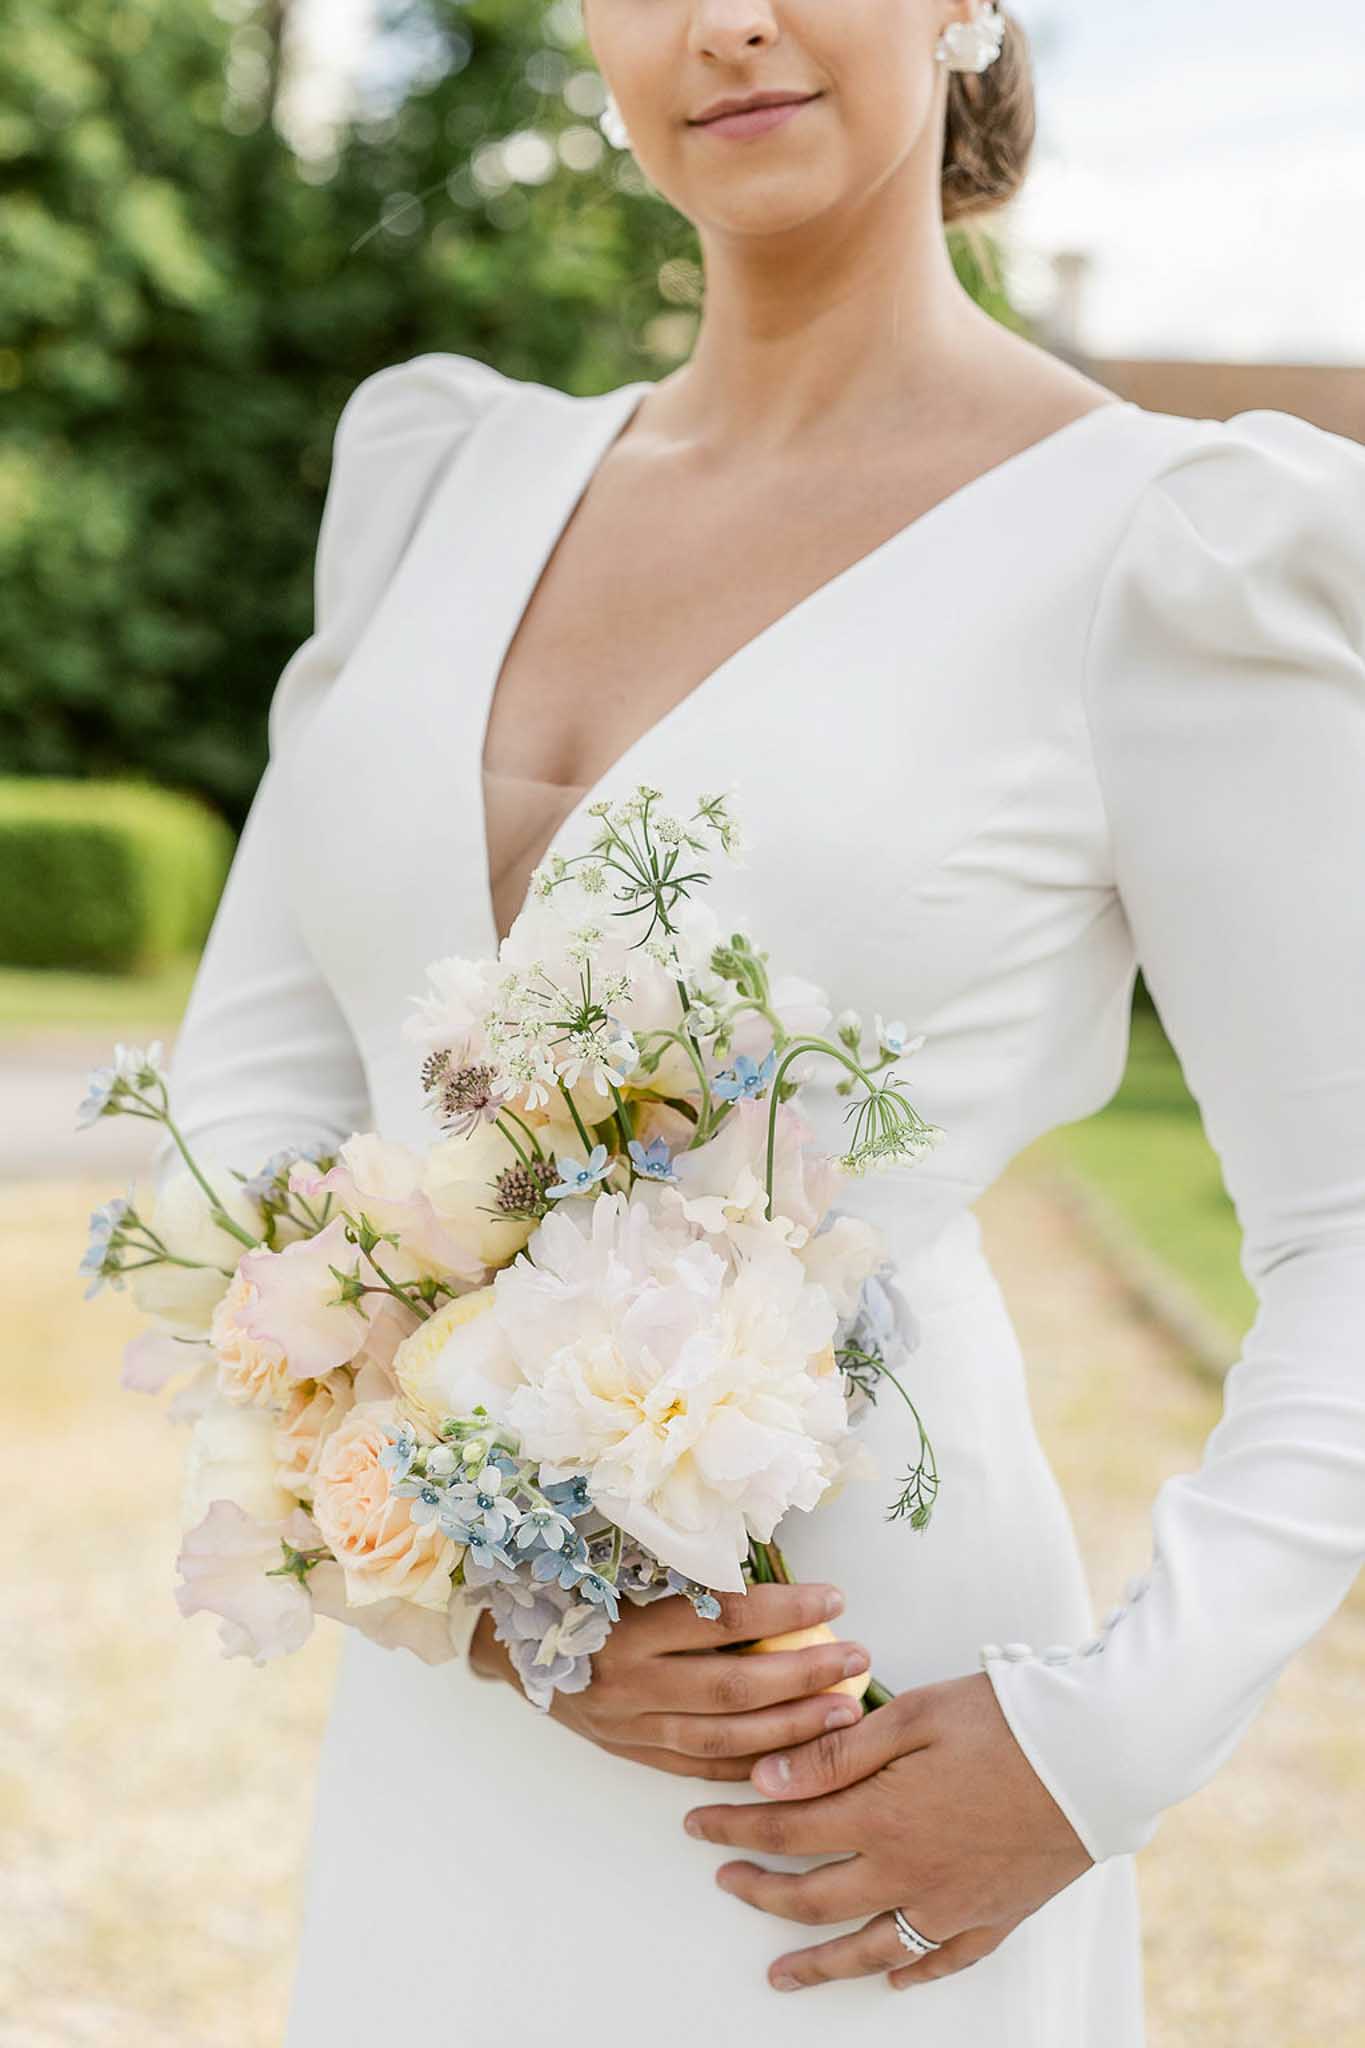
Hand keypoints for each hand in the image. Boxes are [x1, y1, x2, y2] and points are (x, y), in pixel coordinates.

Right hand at [470, 1581, 870, 1779]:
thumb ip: (688, 1574)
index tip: (834, 1597)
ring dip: (793, 1727)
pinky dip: (753, 1765)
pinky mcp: (631, 1755)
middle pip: (733, 1686)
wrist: (506, 1644)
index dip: (784, 1608)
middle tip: (857, 1658)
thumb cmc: (575, 1590)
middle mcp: (628, 1681)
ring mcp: (630, 1726)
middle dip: (804, 1674)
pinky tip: (799, 1755)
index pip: (721, 1617)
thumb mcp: (621, 1568)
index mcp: (626, 1623)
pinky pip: (701, 1770)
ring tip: (845, 1710)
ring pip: (725, 1739)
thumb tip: (774, 1566)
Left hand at [683, 1669, 1094, 1990]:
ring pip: (868, 1948)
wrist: (1098, 1757)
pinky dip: (908, 1973)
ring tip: (781, 1974)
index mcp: (881, 1817)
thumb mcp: (912, 1715)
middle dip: (759, 1894)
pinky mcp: (995, 1916)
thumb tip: (767, 1778)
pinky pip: (941, 1961)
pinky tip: (888, 1976)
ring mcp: (952, 1904)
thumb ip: (837, 1752)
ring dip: (817, 1964)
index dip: (735, 1827)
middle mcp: (908, 1873)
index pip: (785, 1829)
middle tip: (724, 1884)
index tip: (698, 1825)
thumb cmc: (1007, 1721)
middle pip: (813, 1899)